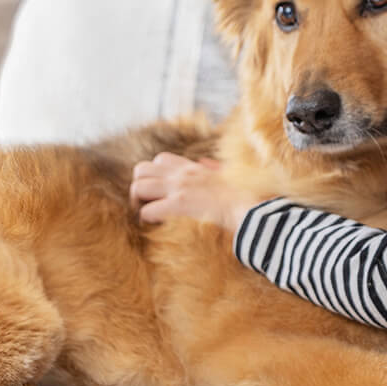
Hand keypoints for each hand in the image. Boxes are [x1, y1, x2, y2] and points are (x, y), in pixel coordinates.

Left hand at [129, 152, 253, 230]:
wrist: (248, 209)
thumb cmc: (241, 197)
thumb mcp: (227, 175)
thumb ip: (214, 168)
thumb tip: (205, 162)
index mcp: (192, 168)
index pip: (159, 160)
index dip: (154, 175)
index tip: (159, 192)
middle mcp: (181, 174)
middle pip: (141, 169)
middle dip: (139, 187)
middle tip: (146, 204)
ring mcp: (178, 188)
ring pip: (138, 187)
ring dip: (138, 203)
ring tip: (147, 216)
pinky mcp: (178, 205)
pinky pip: (147, 210)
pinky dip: (147, 220)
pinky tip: (156, 226)